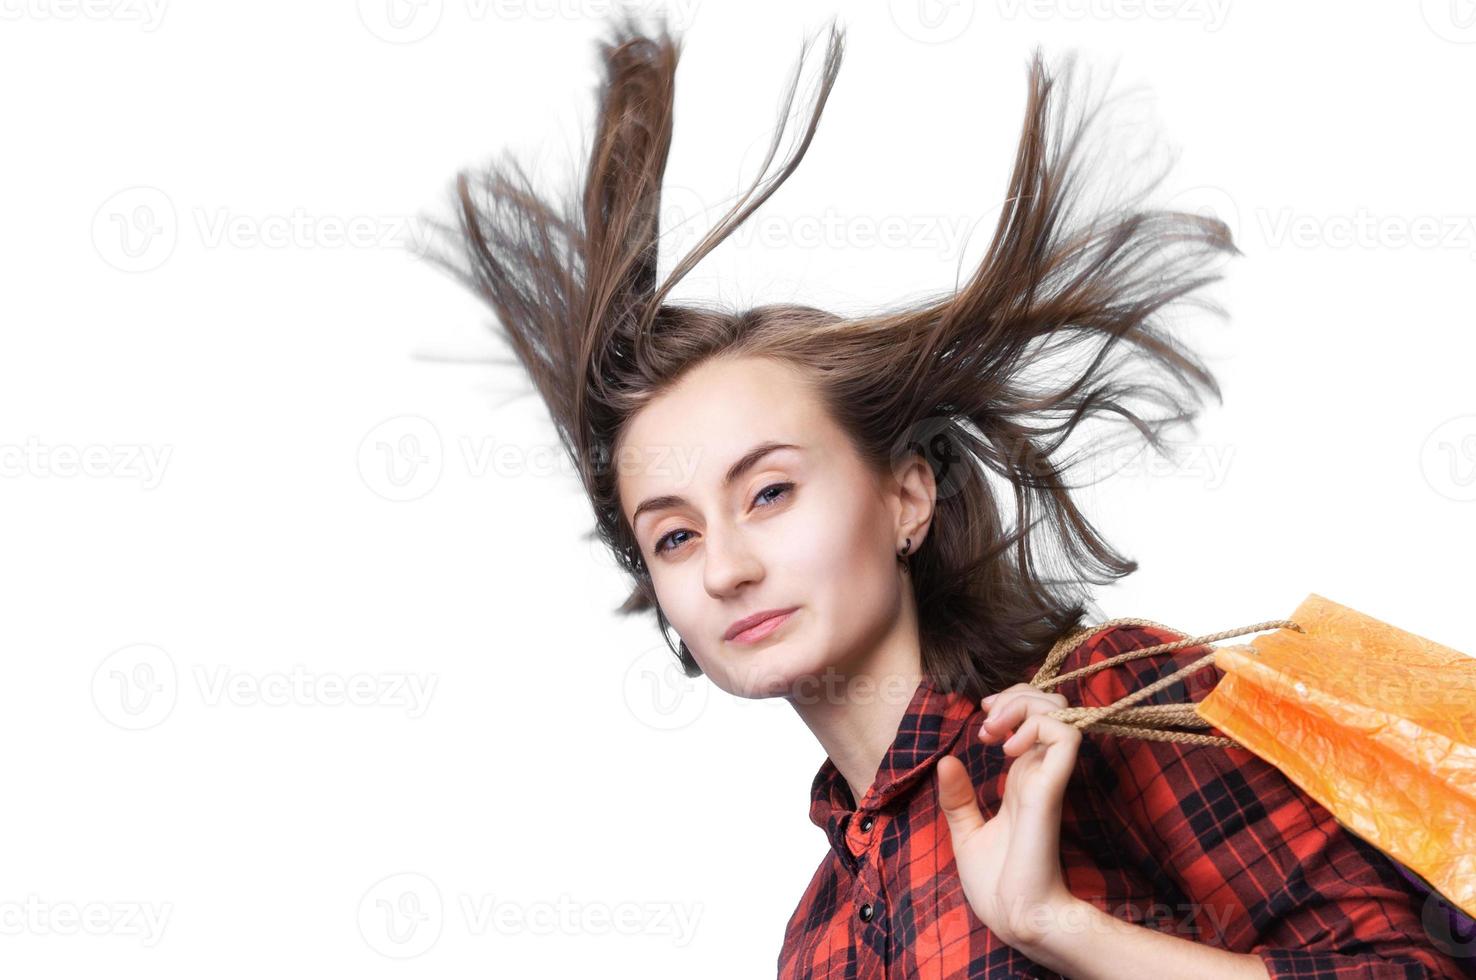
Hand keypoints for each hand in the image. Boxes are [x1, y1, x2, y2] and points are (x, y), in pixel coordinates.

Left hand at [936, 683, 1082, 950]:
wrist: (1013, 918)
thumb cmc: (996, 884)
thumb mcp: (966, 832)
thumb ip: (959, 799)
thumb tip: (946, 761)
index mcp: (1022, 779)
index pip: (1034, 716)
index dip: (1010, 702)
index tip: (981, 717)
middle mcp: (1039, 773)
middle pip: (1050, 704)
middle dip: (1016, 695)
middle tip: (986, 721)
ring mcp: (1047, 779)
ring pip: (1059, 711)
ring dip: (1024, 706)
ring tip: (994, 731)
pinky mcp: (1050, 791)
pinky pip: (1065, 737)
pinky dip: (1036, 726)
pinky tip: (1007, 748)